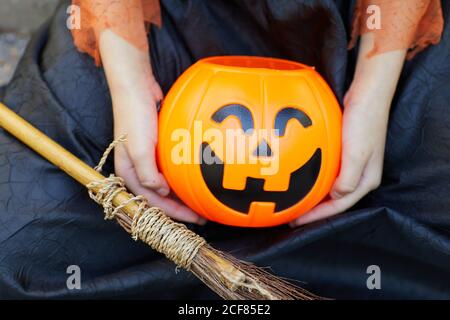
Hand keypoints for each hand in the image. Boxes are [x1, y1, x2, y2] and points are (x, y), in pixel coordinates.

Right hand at [100, 30, 205, 224]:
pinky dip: (181, 178)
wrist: (136, 87)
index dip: (174, 214)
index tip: (196, 219)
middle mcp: (137, 170)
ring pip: (165, 186)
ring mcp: (147, 160)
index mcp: (128, 174)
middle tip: (203, 215)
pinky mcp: (156, 150)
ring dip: (181, 195)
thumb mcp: (139, 149)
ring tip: (201, 202)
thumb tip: (161, 193)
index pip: (152, 203)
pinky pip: (170, 170)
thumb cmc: (134, 117)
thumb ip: (147, 175)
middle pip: (159, 198)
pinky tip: (195, 180)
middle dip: (179, 209)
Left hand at [290, 94, 388, 226]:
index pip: (339, 206)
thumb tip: (335, 196)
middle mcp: (359, 176)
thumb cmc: (364, 122)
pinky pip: (328, 172)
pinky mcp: (344, 153)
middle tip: (291, 215)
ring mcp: (352, 164)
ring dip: (314, 195)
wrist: (367, 94)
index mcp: (365, 181)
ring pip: (330, 187)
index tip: (295, 220)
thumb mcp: (357, 154)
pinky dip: (315, 179)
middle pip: (334, 200)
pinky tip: (301, 178)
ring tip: (295, 201)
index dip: (317, 216)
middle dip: (314, 210)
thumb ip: (347, 179)